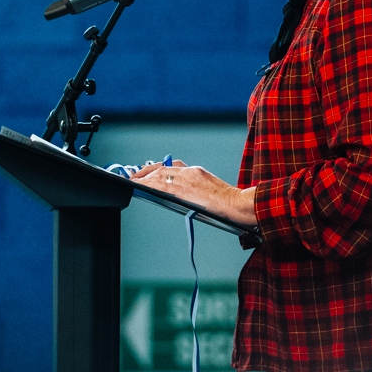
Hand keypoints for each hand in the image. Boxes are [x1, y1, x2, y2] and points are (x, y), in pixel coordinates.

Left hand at [132, 162, 257, 226]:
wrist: (239, 204)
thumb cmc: (229, 203)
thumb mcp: (212, 192)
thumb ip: (196, 191)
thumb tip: (181, 198)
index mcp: (199, 172)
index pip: (173, 166)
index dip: (157, 169)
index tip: (147, 172)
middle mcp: (192, 172)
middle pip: (163, 168)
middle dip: (146, 171)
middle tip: (134, 176)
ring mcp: (188, 179)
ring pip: (160, 174)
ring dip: (143, 177)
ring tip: (132, 181)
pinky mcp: (186, 188)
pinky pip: (162, 184)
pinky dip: (148, 183)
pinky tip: (139, 186)